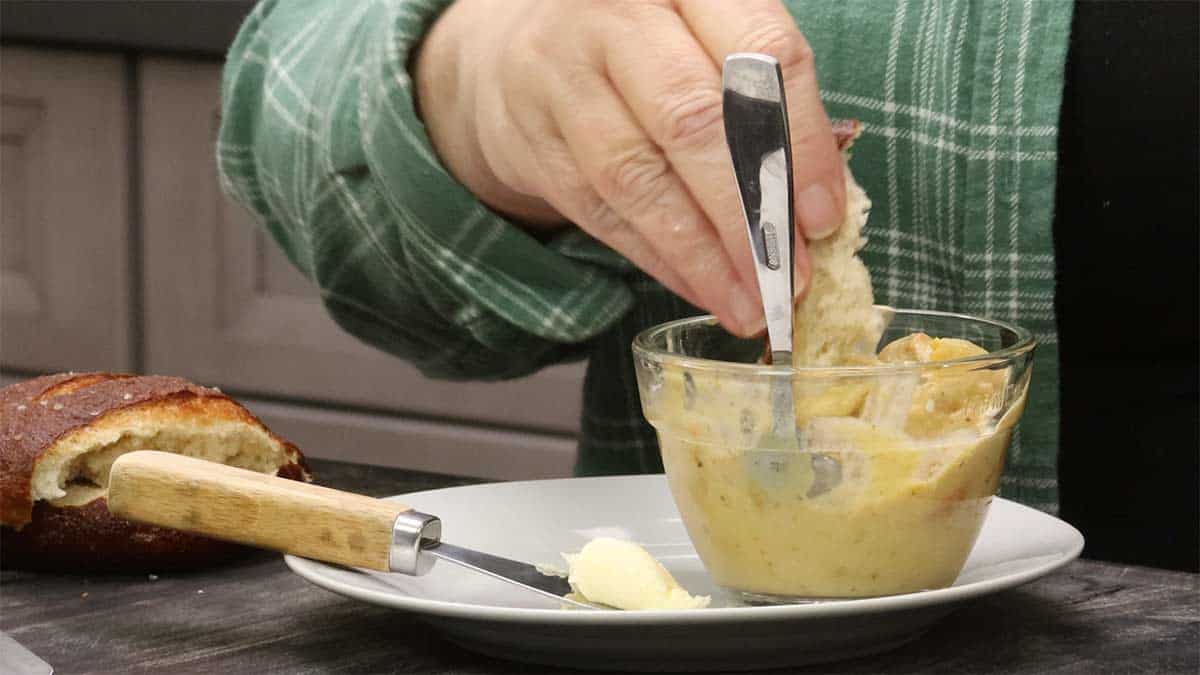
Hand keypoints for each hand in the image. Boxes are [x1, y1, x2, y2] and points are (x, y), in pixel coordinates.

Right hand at [415, 0, 845, 336]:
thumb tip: (816, 208)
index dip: (801, 139)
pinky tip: (701, 288)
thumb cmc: (644, 46)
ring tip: (749, 304)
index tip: (823, 217)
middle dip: (749, 213)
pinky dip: (659, 259)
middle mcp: (616, 18)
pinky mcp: (532, 141)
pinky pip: (602, 212)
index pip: (760, 51)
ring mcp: (562, 79)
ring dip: (702, 255)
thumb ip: (761, 99)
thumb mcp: (704, 35)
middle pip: (693, 120)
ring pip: (639, 178)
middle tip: (788, 278)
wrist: (516, 48)